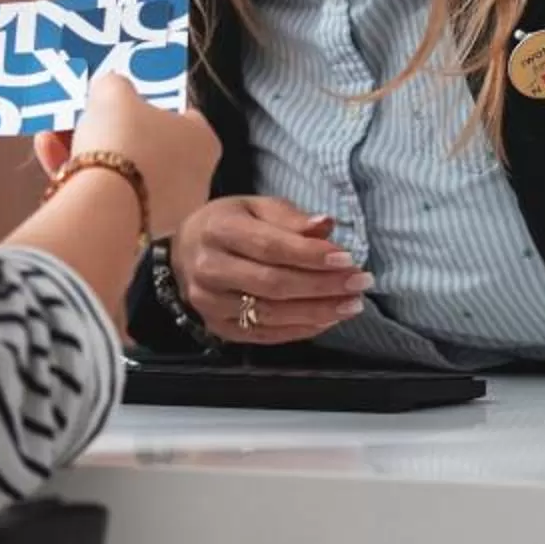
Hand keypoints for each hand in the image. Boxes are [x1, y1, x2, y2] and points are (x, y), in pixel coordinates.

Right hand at [43, 74, 220, 235]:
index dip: (150, 107)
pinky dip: (84, 180)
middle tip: (82, 120)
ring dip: (87, 154)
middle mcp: (194, 179)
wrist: (105, 203)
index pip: (183, 118)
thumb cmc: (123, 140)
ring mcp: (168, 210)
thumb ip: (115, 86)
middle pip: (146, 148)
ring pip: (123, 174)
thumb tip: (111, 90)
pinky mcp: (138, 230)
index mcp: (204, 142)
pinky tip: (52, 161)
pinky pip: (111, 198)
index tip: (122, 105)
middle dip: (109, 134)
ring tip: (53, 138)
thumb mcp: (113, 92)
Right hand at [168, 196, 371, 345]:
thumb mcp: (255, 208)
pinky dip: (300, 329)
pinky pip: (265, 335)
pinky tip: (327, 320)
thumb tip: (325, 226)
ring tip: (352, 305)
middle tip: (359, 284)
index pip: (271, 247)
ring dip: (317, 311)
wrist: (184, 253)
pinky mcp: (218, 328)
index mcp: (218, 230)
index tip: (347, 259)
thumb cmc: (228, 225)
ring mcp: (210, 303)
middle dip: (322, 286)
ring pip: (271, 314)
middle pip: (273, 284)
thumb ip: (290, 219)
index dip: (312, 256)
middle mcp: (209, 269)